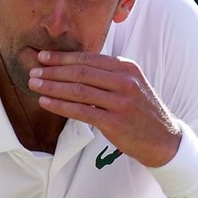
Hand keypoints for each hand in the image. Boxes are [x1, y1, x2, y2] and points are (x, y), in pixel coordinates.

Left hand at [28, 51, 180, 166]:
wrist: (164, 139)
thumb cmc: (142, 112)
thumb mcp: (132, 85)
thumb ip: (108, 75)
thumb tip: (75, 67)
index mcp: (126, 68)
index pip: (88, 58)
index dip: (62, 57)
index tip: (43, 57)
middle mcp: (124, 81)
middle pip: (80, 71)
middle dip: (52, 71)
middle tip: (33, 71)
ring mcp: (120, 102)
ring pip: (78, 90)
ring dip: (52, 87)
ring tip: (34, 85)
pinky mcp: (115, 122)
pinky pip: (81, 111)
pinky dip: (60, 106)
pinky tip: (46, 103)